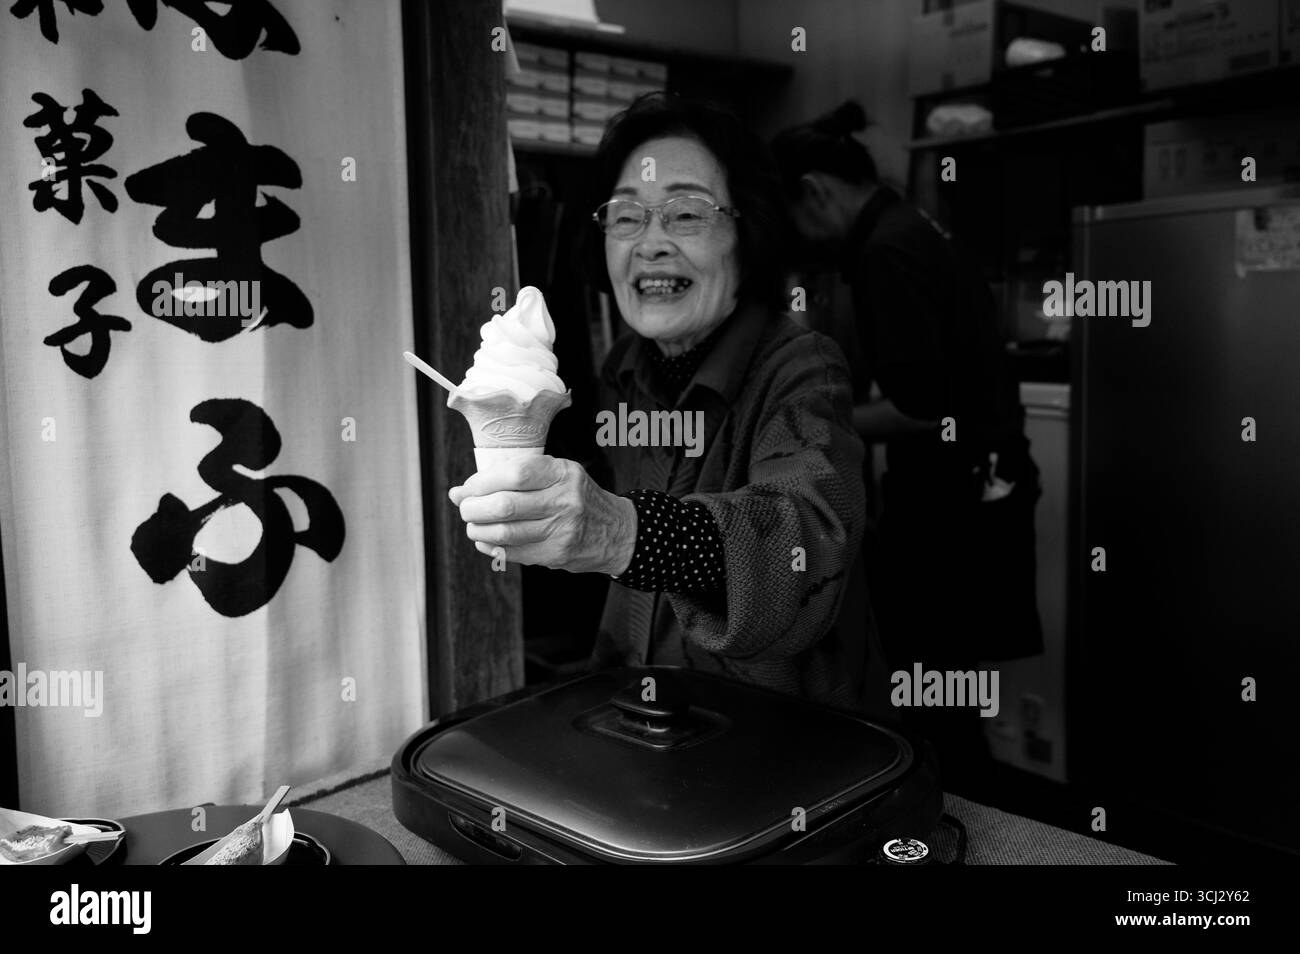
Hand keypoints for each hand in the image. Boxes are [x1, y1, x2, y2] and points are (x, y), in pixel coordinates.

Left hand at [448, 455, 637, 575]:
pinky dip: (490, 547)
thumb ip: (515, 477)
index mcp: (562, 473)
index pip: (514, 474)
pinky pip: (513, 552)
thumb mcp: (557, 474)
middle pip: (505, 505)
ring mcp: (562, 530)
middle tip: (465, 508)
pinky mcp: (556, 554)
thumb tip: (461, 491)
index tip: (467, 488)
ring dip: (478, 530)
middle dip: (473, 508)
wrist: (615, 531)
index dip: (482, 482)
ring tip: (473, 525)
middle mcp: (564, 500)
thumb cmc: (577, 497)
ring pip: (505, 532)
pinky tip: (485, 540)